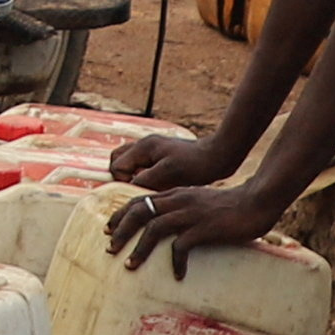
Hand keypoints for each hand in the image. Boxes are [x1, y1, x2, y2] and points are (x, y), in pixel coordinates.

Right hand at [107, 125, 241, 194]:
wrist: (218, 156)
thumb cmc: (196, 165)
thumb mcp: (168, 174)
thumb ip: (144, 179)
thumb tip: (128, 188)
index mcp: (144, 147)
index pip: (117, 166)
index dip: (123, 181)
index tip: (140, 190)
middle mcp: (145, 145)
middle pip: (117, 160)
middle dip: (121, 176)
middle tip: (137, 189)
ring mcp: (152, 149)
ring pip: (128, 162)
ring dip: (131, 176)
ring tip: (146, 188)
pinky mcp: (160, 156)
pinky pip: (140, 165)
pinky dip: (141, 175)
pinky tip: (156, 185)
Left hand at [116, 175, 286, 271]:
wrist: (256, 201)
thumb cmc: (229, 205)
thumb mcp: (198, 201)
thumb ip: (182, 208)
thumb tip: (166, 225)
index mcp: (175, 194)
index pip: (139, 199)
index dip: (120, 214)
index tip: (108, 230)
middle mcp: (179, 200)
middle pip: (139, 211)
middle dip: (121, 231)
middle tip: (110, 249)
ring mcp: (190, 213)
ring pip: (154, 228)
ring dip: (139, 248)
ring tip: (130, 266)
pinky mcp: (204, 228)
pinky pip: (181, 246)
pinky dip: (175, 262)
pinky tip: (178, 275)